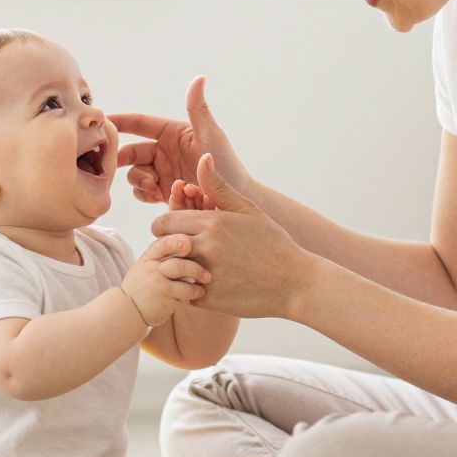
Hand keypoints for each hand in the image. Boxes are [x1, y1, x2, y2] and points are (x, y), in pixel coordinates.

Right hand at [111, 76, 253, 204]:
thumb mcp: (210, 136)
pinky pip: (142, 192)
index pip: (139, 124)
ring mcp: (162, 173)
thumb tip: (199, 78)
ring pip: (135, 174)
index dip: (120, 122)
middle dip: (121, 158)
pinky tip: (155, 196)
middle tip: (114, 165)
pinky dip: (143, 194)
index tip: (102, 122)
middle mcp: (164, 152)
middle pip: (131, 152)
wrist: (231, 201)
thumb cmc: (226, 165)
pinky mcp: (163, 193)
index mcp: (172, 134)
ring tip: (153, 187)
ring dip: (138, 180)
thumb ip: (198, 109)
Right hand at [120, 234, 211, 326]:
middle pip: (178, 262)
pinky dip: (195, 292)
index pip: (163, 244)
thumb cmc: (144, 284)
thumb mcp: (147, 263)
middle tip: (208, 270)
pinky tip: (199, 292)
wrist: (128, 309)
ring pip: (183, 277)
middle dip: (195, 265)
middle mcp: (153, 269)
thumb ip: (164, 251)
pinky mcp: (165, 300)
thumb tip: (191, 236)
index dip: (177, 241)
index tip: (189, 242)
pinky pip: (185, 293)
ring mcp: (158, 284)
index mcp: (150, 256)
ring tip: (205, 281)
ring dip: (198, 278)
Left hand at [150, 154, 315, 319]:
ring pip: (169, 270)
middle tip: (181, 250)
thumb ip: (218, 187)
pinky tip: (202, 284)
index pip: (162, 222)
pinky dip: (187, 289)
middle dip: (167, 247)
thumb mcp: (247, 210)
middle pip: (162, 246)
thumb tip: (203, 157)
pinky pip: (181, 292)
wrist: (294, 283)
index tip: (176, 231)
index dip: (165, 227)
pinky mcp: (208, 299)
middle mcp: (205, 248)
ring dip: (175, 268)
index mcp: (211, 223)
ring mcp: (205, 275)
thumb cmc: (272, 243)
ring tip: (188, 267)